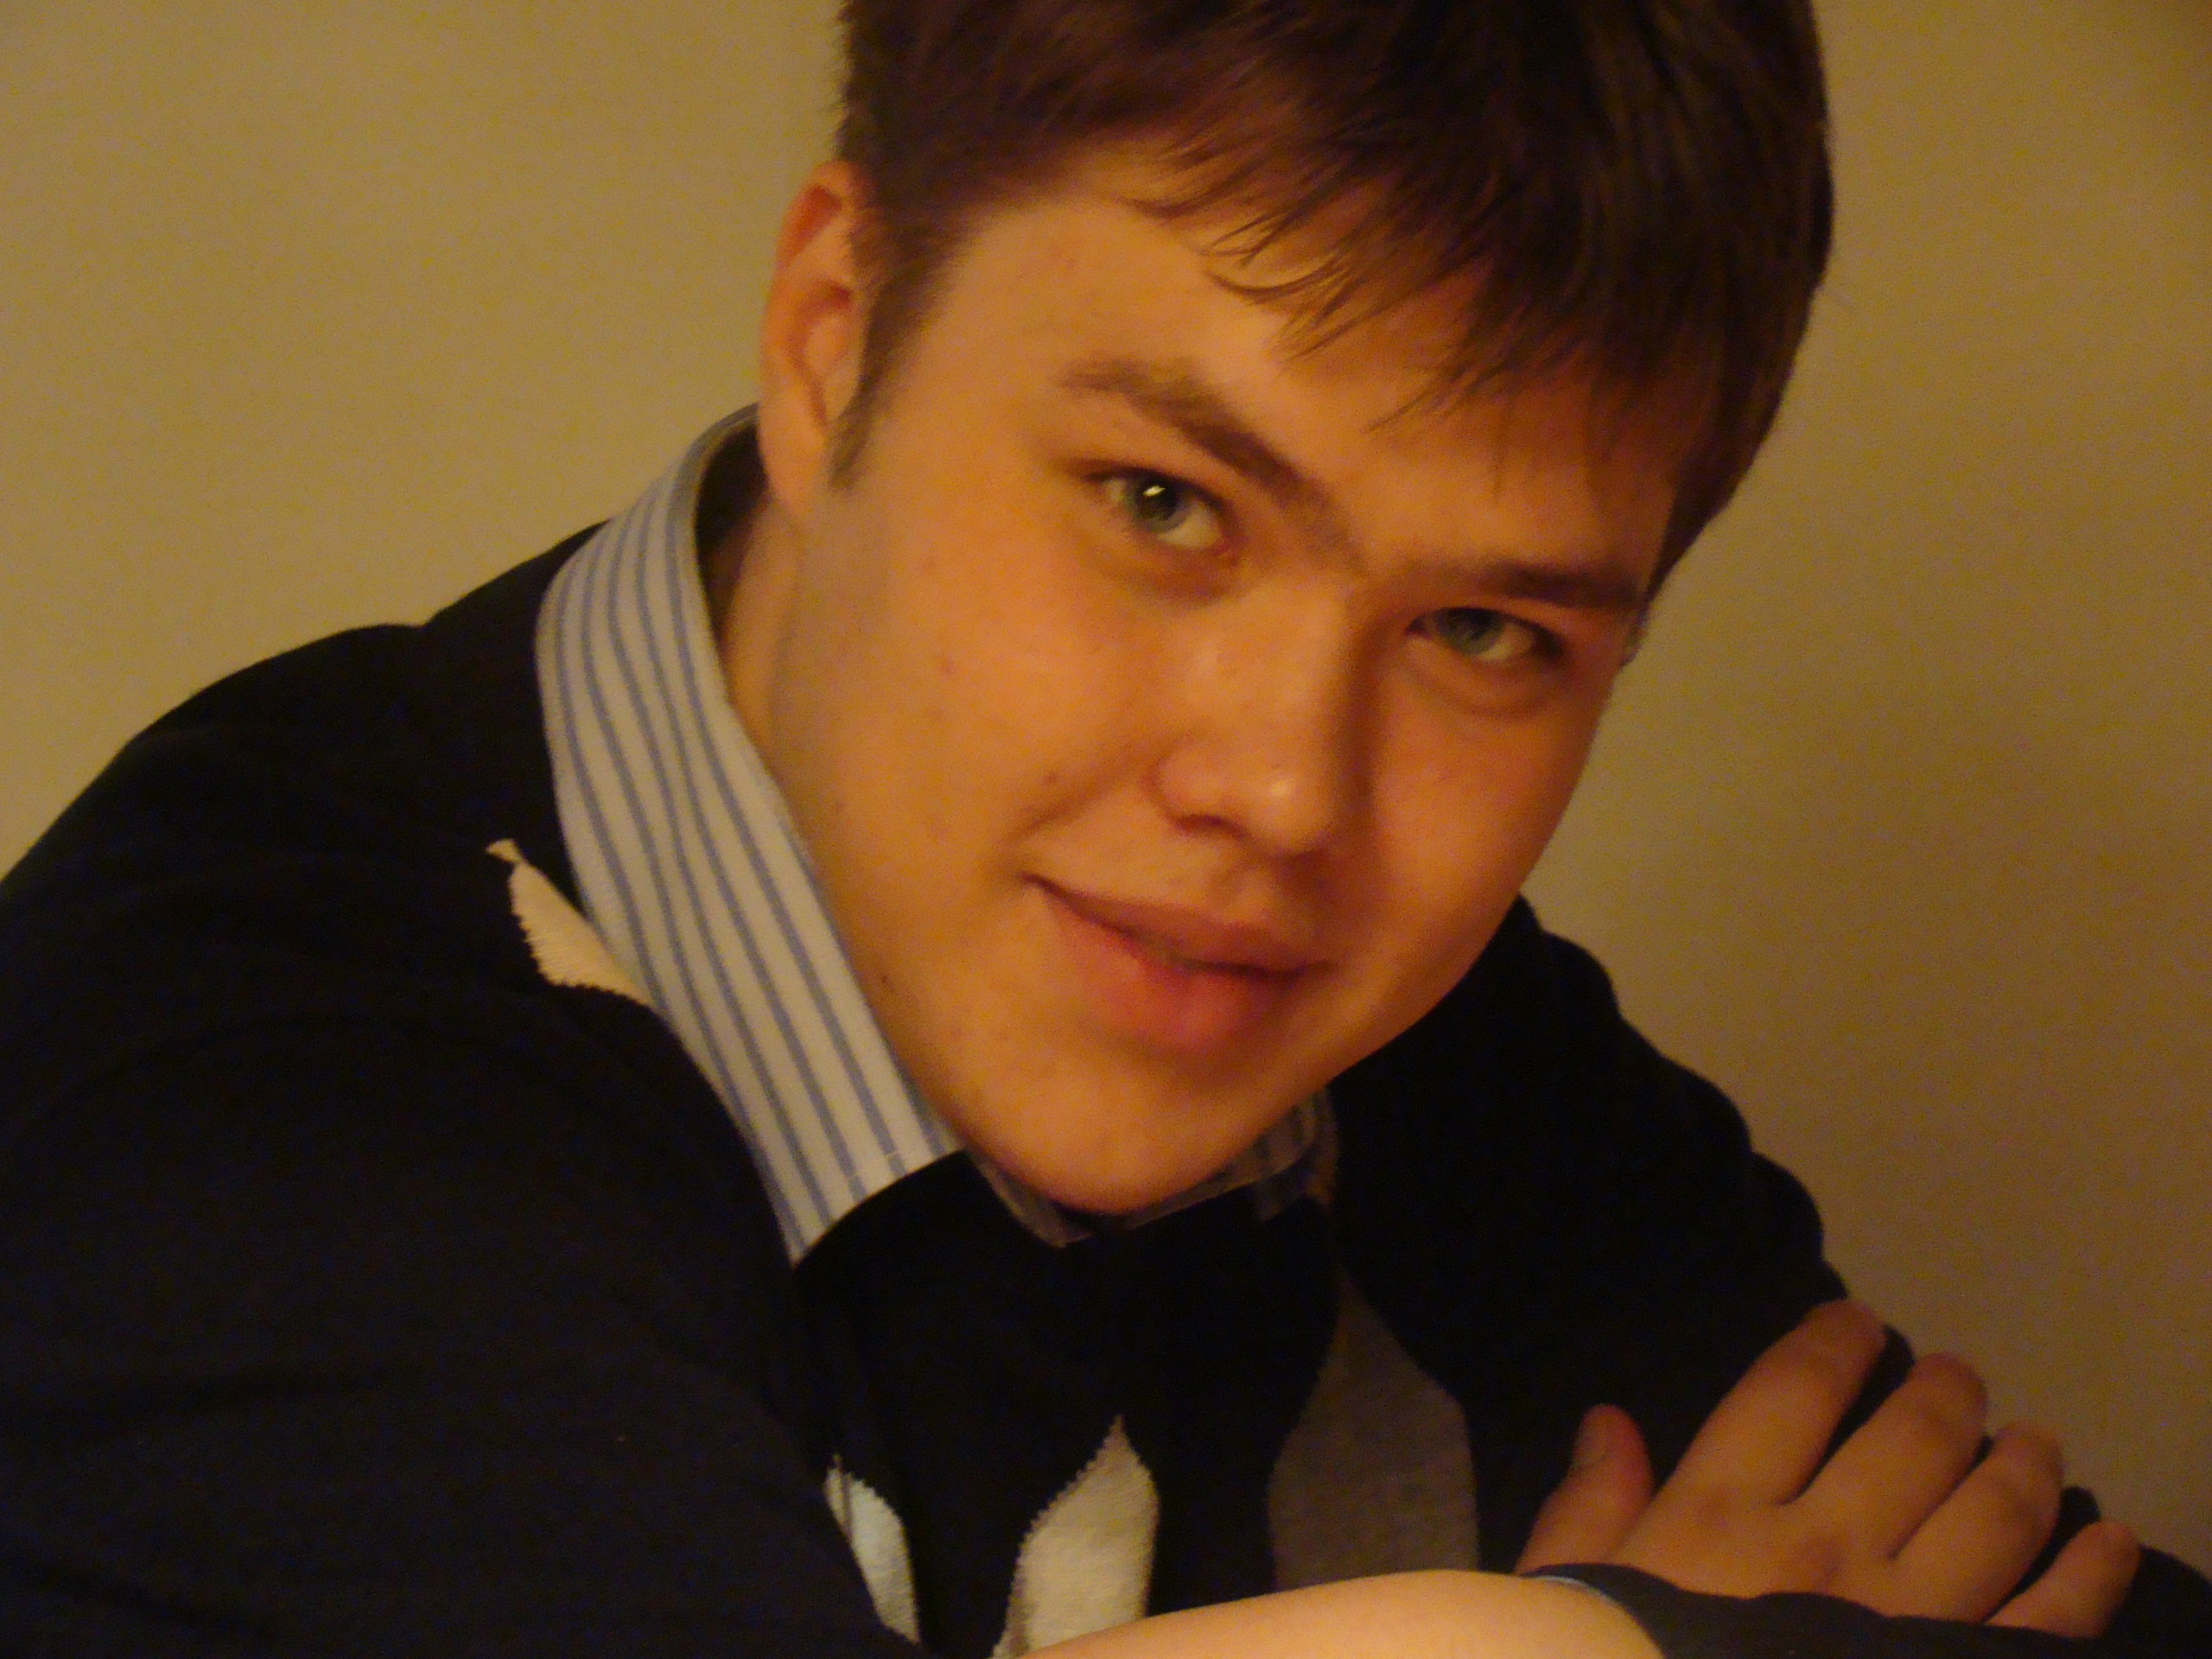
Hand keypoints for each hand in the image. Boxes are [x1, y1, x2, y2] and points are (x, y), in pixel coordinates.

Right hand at [1517, 1301, 2139, 1636]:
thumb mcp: (1569, 1596)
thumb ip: (1589, 1512)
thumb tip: (1611, 1420)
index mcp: (1718, 1518)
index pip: (1794, 1391)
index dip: (1835, 1341)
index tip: (1859, 1325)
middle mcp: (1824, 1551)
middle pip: (1911, 1438)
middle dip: (1944, 1393)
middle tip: (1957, 1378)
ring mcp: (1910, 1622)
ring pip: (1993, 1513)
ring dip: (2024, 1465)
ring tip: (2034, 1443)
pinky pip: (2050, 1620)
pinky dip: (2091, 1573)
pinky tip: (2109, 1542)